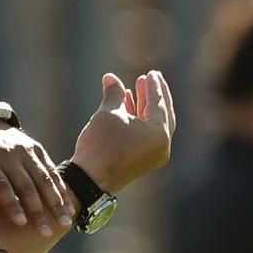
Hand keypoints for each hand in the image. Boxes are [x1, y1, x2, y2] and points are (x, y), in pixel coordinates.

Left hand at [0, 118, 72, 235]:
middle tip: (46, 233)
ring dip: (56, 202)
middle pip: (26, 185)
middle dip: (38, 211)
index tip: (21, 223)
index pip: (1, 185)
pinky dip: (61, 189)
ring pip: (43, 178)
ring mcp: (25, 150)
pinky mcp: (37, 148)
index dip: (11, 204)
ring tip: (65, 223)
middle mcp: (8, 154)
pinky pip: (51, 170)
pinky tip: (68, 207)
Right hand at [71, 71, 174, 192]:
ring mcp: (153, 155)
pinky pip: (146, 135)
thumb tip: (110, 77)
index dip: (153, 86)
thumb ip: (113, 93)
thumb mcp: (108, 113)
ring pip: (153, 125)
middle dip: (154, 95)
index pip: (159, 104)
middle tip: (150, 78)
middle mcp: (162, 146)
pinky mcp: (142, 161)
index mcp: (159, 134)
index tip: (152, 73)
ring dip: (144, 106)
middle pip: (162, 114)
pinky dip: (138, 120)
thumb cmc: (100, 145)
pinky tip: (127, 107)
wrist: (90, 179)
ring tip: (135, 89)